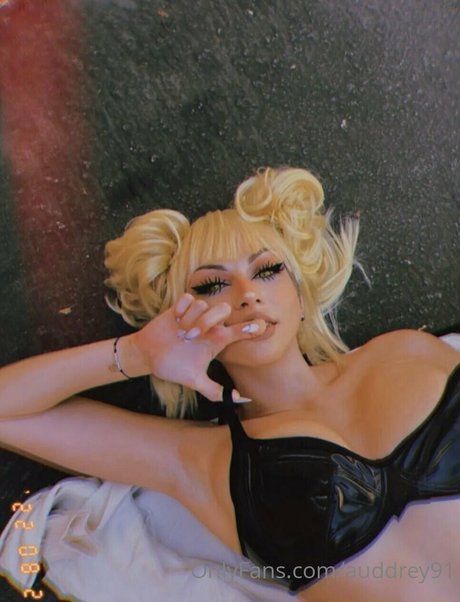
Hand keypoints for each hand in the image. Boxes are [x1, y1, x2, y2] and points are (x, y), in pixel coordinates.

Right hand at [131, 293, 266, 400]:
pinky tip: (175, 320)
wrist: (148, 355)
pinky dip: (182, 309)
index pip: (240, 331)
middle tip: (191, 337)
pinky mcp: (180, 307)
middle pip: (223, 310)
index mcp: (217, 340)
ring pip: (203, 305)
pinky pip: (188, 298)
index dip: (251, 328)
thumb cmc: (174, 367)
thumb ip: (215, 391)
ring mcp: (195, 314)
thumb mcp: (195, 381)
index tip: (263, 326)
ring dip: (189, 320)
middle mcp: (209, 325)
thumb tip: (240, 399)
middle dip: (207, 322)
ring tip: (179, 333)